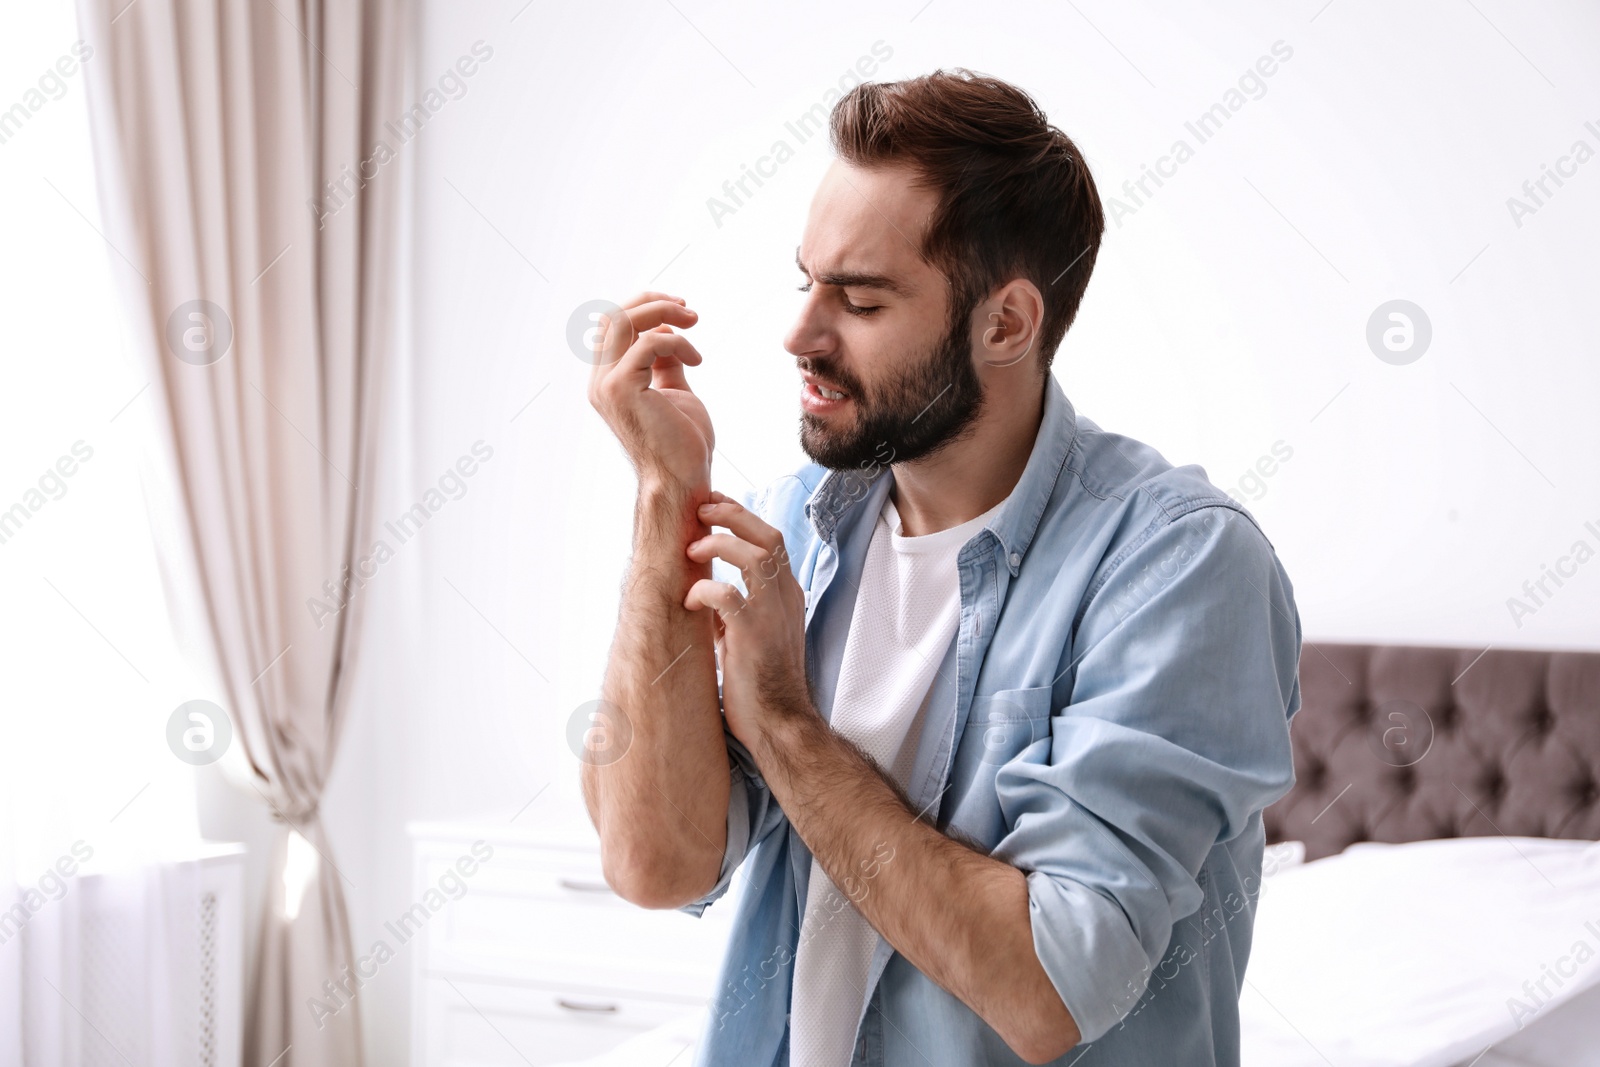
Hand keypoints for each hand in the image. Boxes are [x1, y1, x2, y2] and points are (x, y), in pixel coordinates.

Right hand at [587, 292, 714, 493]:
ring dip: (662, 312)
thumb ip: (665, 363)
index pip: (613, 327)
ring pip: (623, 321)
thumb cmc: (681, 444)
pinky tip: (697, 360)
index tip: (681, 312)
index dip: (645, 309)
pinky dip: (677, 342)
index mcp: (608, 381)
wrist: (682, 480)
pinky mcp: (622, 389)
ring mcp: (607, 386)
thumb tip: (667, 332)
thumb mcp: (673, 391)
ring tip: (693, 322)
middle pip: (613, 316)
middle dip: (653, 302)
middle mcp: (600, 382)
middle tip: (689, 311)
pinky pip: (648, 343)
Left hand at [683, 492, 810, 745]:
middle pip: (768, 535)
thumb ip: (735, 607)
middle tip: (701, 511)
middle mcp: (785, 597)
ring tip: (692, 551)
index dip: (741, 516)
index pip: (771, 539)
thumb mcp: (750, 633)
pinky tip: (691, 602)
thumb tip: (704, 587)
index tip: (713, 506)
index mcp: (787, 594)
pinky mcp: (754, 634)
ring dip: (718, 544)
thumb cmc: (760, 682)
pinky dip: (704, 589)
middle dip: (732, 515)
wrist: (778, 722)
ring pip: (754, 554)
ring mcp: (773, 614)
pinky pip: (728, 594)